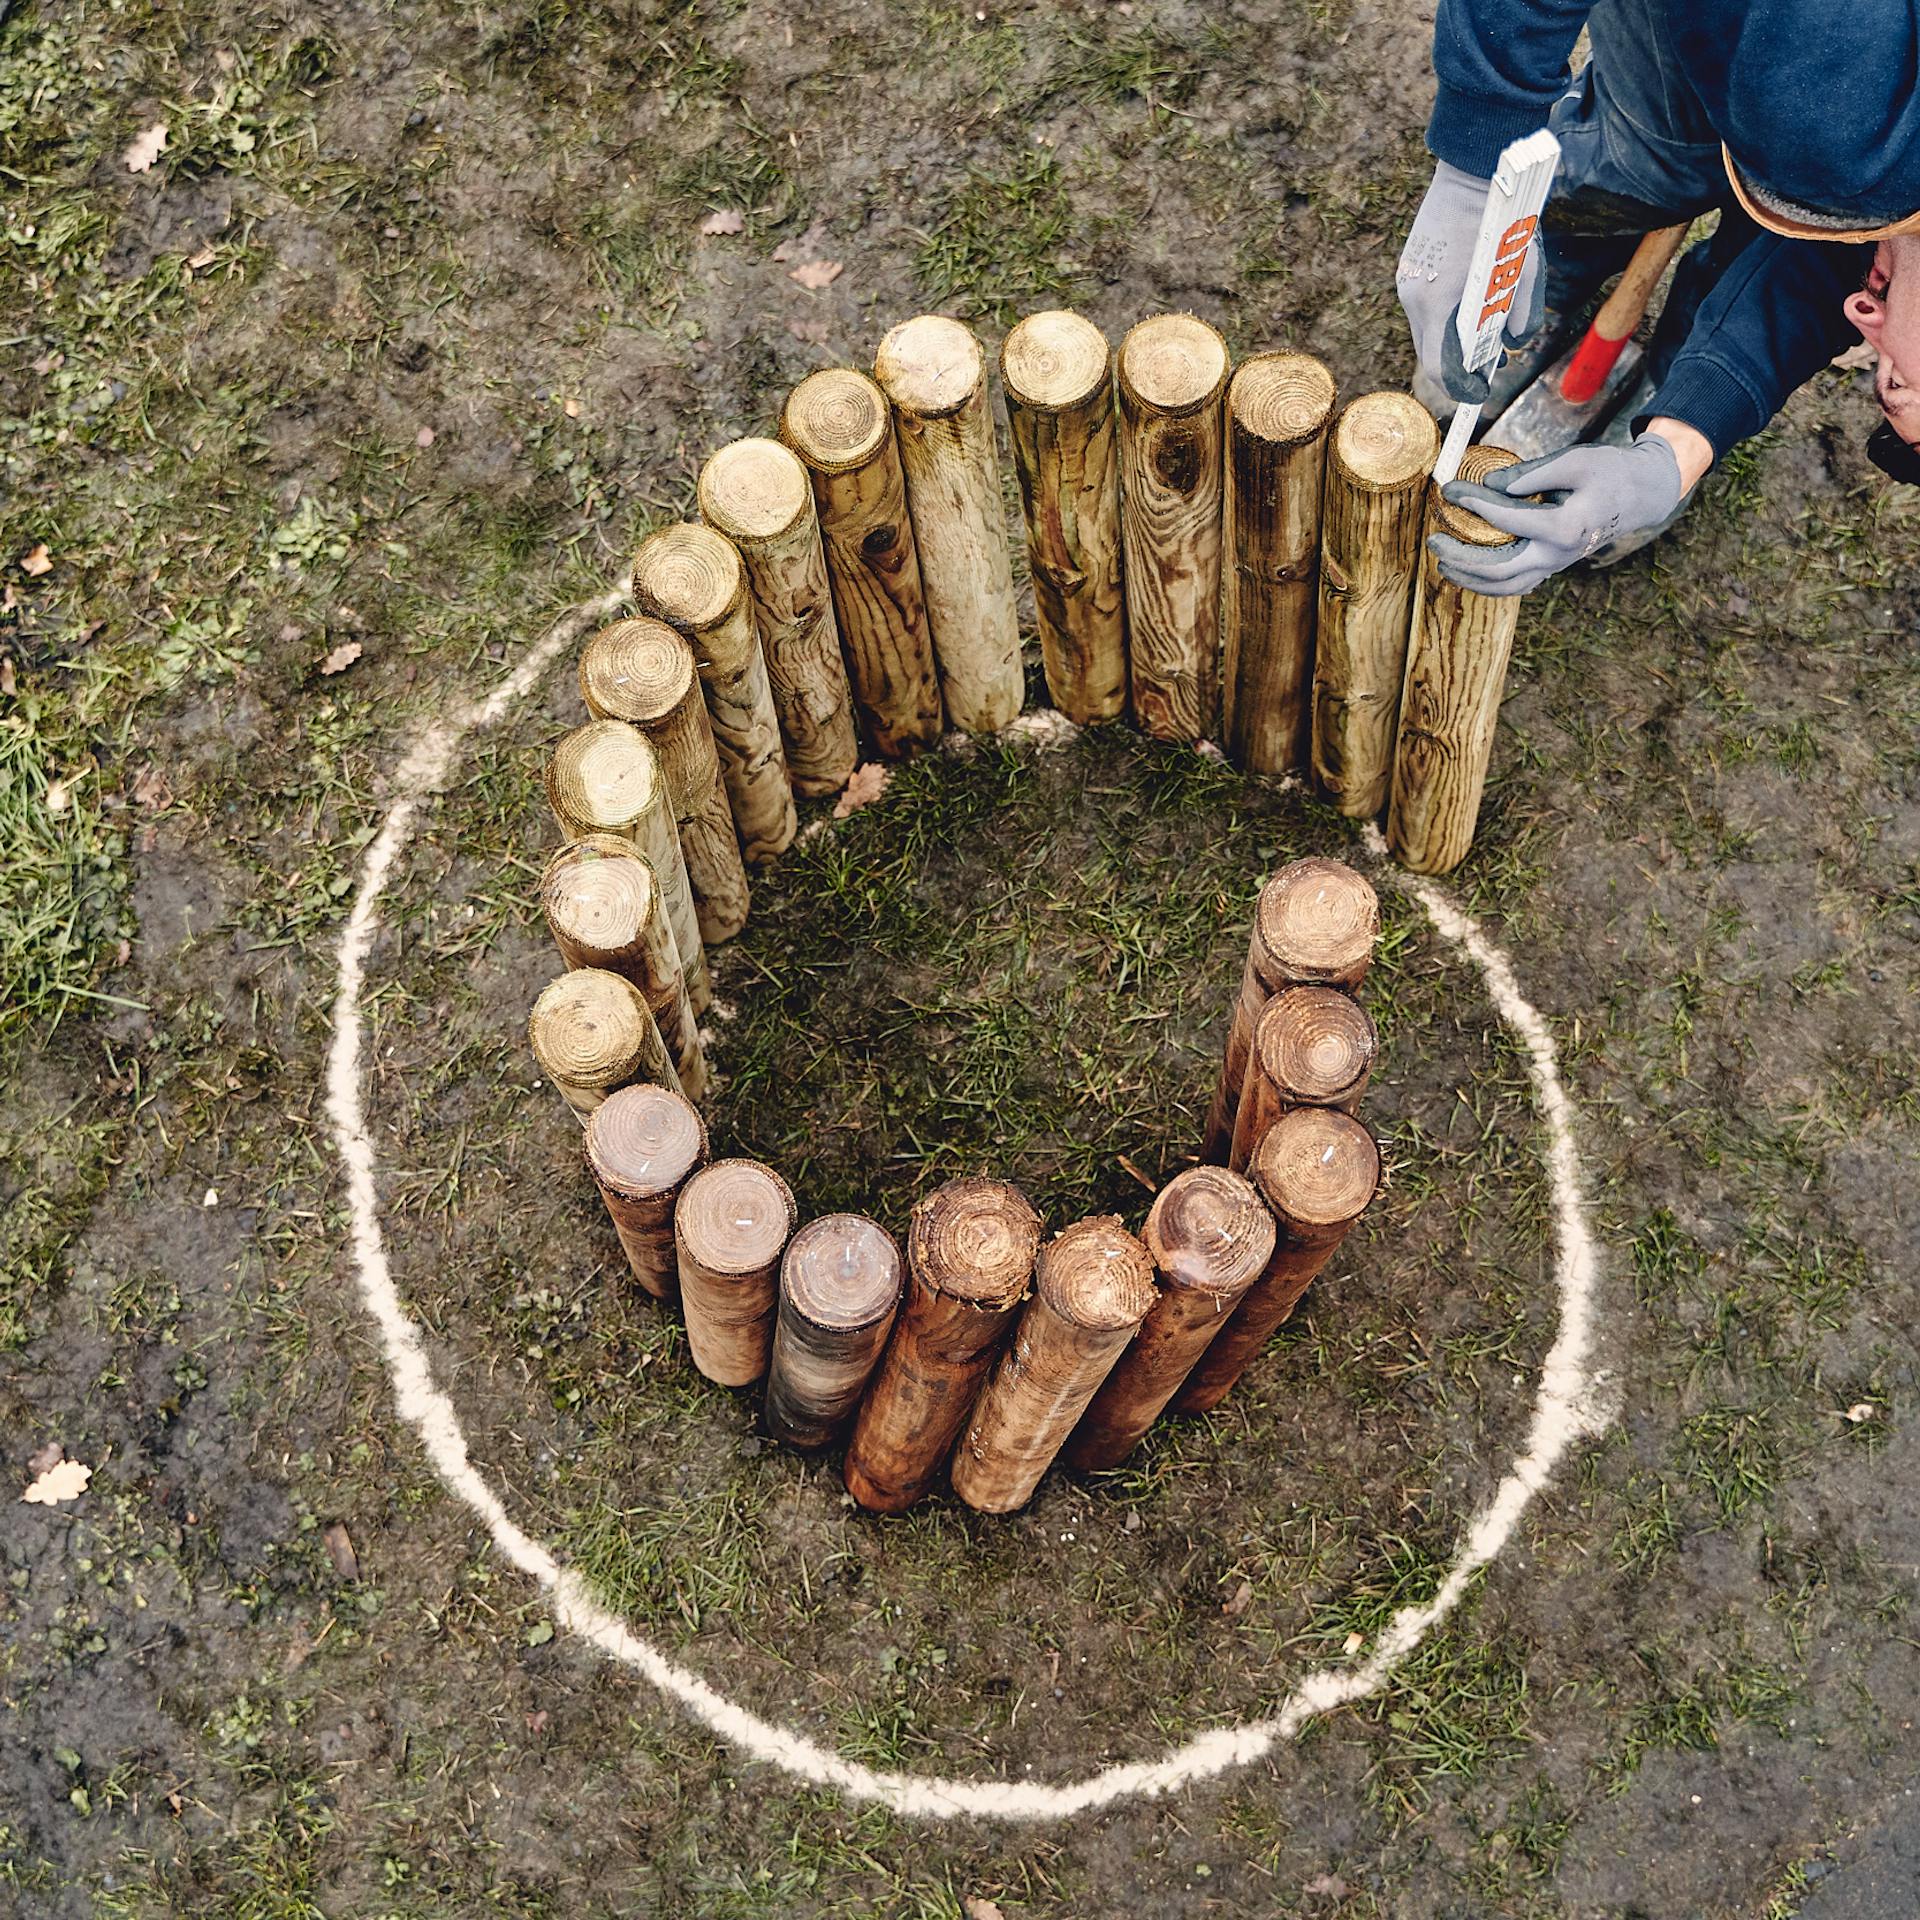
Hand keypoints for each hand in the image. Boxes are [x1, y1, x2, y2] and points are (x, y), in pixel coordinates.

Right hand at [1397, 159, 1545, 411]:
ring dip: (1451, 340)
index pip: (1439, 367)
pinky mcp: (1409, 268)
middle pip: (1430, 352)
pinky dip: (1445, 316)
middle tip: (1488, 369)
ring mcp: (1407, 281)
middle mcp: (1414, 296)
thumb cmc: (1503, 216)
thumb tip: (1514, 343)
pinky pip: (1425, 307)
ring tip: (1483, 335)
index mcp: (1438, 301)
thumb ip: (1523, 313)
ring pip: (1426, 330)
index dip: (1461, 387)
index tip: (1480, 393)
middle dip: (1457, 366)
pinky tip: (1469, 305)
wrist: (1472, 166)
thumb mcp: (1525, 268)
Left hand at [1430, 435, 1686, 595]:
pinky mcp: (1552, 567)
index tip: (1450, 490)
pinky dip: (1488, 582)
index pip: (1506, 520)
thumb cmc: (1608, 472)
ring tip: (1442, 561)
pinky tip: (1466, 570)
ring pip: (1505, 587)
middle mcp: (1558, 555)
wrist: (1640, 494)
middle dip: (1460, 557)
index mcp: (1565, 528)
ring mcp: (1555, 566)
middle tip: (1433, 538)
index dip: (1474, 504)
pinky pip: (1515, 584)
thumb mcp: (1574, 460)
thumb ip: (1530, 474)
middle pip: (1498, 570)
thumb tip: (1487, 485)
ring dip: (1470, 578)